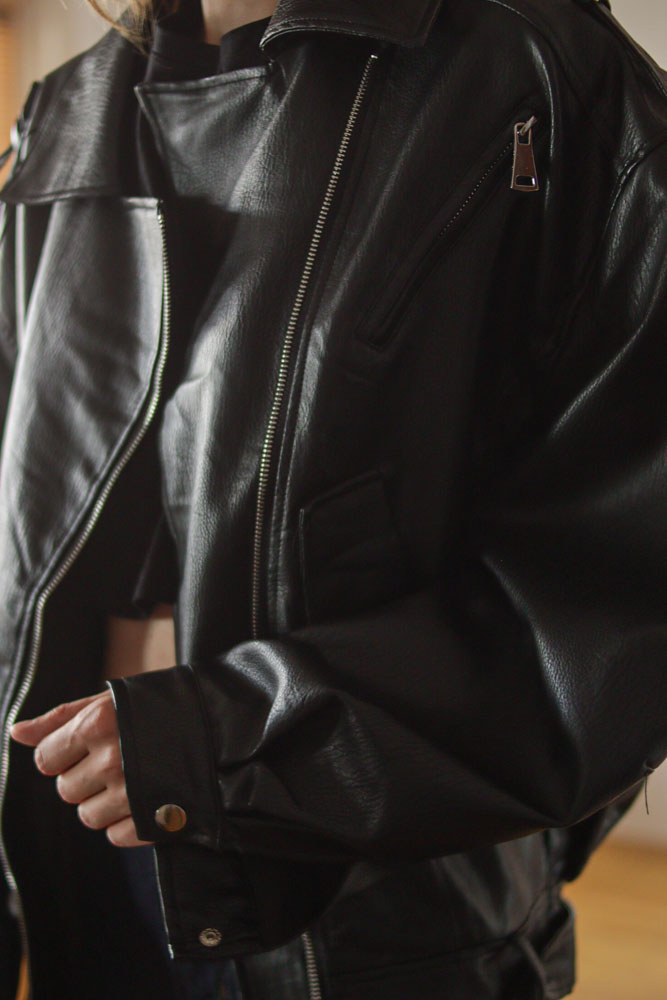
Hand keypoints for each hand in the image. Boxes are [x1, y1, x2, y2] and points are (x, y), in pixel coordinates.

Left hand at [9, 690, 152, 847]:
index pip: (46, 760)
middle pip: (65, 791)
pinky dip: (125, 822)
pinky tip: (144, 796)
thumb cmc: (157, 708)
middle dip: (84, 779)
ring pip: (87, 817)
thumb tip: (14, 733)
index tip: (86, 746)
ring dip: (103, 803)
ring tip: (130, 779)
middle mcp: (111, 759)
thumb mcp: (109, 701)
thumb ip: (59, 718)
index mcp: (96, 724)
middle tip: (115, 760)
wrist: (220, 722)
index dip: (63, 755)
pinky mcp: (152, 819)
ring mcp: (132, 792)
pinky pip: (114, 836)